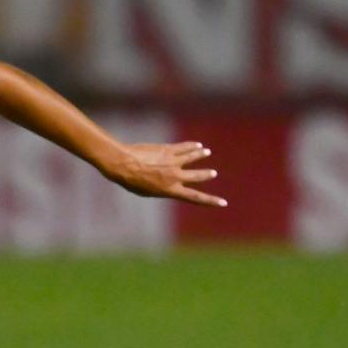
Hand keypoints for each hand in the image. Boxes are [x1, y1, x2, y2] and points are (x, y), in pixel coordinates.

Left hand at [100, 142, 225, 206]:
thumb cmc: (131, 181)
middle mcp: (175, 176)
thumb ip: (162, 188)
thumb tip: (169, 185)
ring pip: (192, 157)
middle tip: (213, 173)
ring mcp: (173, 162)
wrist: (124, 164)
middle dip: (206, 174)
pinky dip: (192, 146)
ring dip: (200, 154)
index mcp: (171, 190)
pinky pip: (184, 147)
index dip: (211, 201)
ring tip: (206, 152)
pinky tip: (197, 144)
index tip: (223, 203)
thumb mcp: (148, 192)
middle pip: (197, 176)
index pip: (196, 197)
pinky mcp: (168, 149)